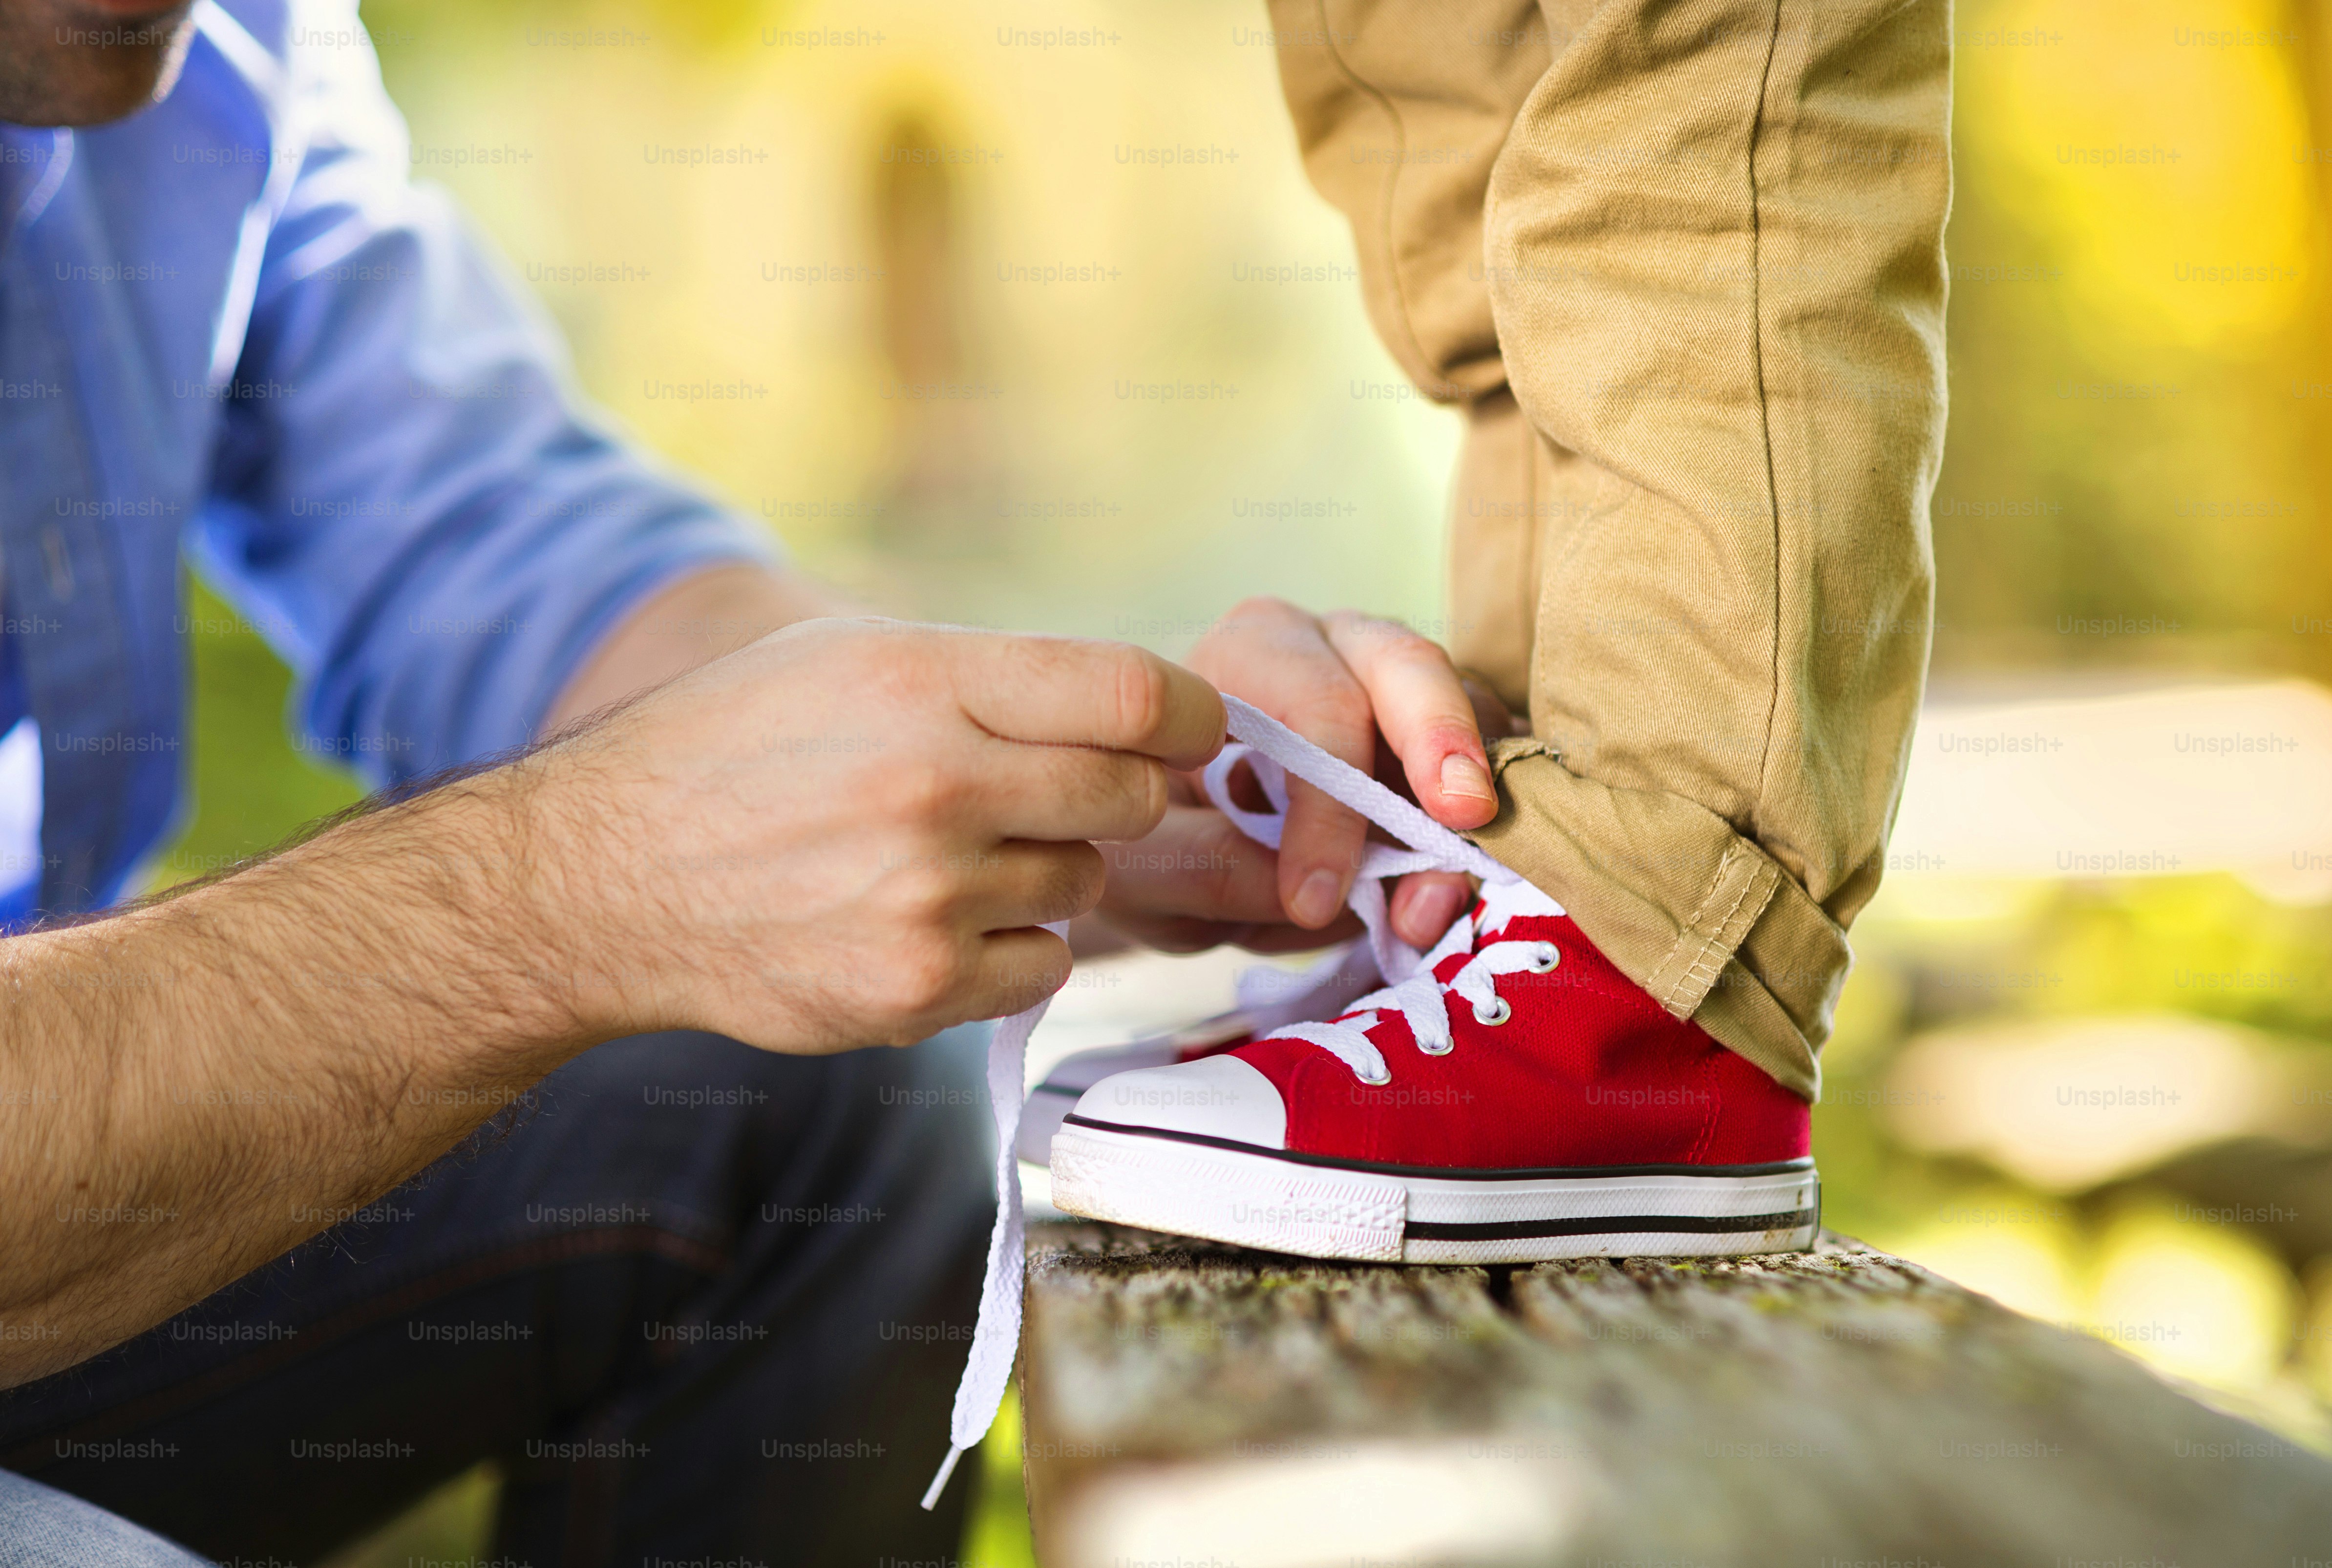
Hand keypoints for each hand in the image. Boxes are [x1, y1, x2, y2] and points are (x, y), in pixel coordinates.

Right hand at [532, 619, 1222, 1050]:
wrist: (604, 879)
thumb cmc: (736, 750)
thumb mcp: (848, 659)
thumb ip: (992, 678)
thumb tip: (1143, 711)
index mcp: (922, 681)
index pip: (1136, 695)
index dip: (1191, 717)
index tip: (1189, 732)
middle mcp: (935, 785)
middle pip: (1131, 796)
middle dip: (1110, 795)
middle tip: (1039, 796)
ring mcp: (927, 896)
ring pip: (1085, 884)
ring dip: (1042, 871)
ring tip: (940, 857)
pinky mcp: (917, 987)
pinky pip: (1043, 965)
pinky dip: (1009, 948)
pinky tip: (928, 921)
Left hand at [1092, 598, 1516, 954]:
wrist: (1177, 840)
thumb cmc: (1154, 831)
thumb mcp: (1143, 863)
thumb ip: (1204, 868)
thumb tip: (1314, 896)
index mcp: (1252, 651)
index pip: (1313, 706)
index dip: (1328, 807)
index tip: (1313, 901)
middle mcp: (1337, 647)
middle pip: (1409, 666)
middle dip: (1441, 742)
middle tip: (1462, 821)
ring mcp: (1406, 691)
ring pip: (1468, 719)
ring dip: (1466, 818)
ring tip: (1436, 907)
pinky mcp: (1451, 743)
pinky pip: (1494, 768)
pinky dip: (1491, 829)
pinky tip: (1466, 889)